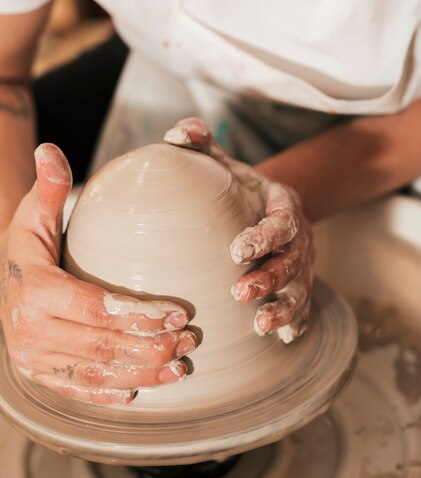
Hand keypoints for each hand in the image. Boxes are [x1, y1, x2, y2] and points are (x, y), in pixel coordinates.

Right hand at [0, 143, 195, 404]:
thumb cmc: (28, 244)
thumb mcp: (34, 213)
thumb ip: (48, 187)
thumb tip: (51, 150)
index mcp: (35, 290)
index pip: (95, 308)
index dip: (139, 314)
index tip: (179, 314)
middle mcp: (29, 331)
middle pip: (101, 346)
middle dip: (151, 347)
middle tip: (190, 341)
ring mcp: (33, 358)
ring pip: (96, 374)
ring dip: (142, 373)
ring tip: (180, 368)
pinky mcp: (39, 375)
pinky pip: (78, 390)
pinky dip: (110, 394)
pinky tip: (142, 390)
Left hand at [164, 118, 313, 343]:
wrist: (268, 205)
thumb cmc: (238, 187)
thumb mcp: (223, 163)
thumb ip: (201, 144)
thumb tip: (174, 134)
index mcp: (282, 207)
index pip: (281, 222)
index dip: (264, 237)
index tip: (237, 250)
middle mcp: (298, 239)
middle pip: (291, 261)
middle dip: (269, 279)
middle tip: (239, 293)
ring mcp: (302, 265)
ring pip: (300, 289)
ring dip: (284, 309)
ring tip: (261, 326)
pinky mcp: (300, 285)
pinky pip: (305, 307)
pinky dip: (297, 323)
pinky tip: (283, 341)